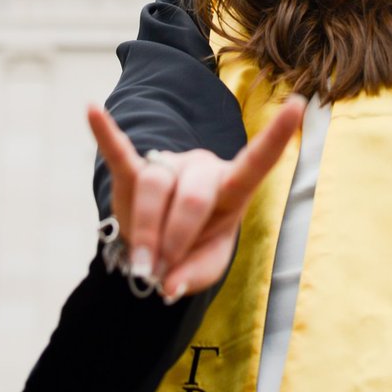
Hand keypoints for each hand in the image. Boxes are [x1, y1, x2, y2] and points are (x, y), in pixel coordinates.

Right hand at [87, 95, 305, 301]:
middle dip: (176, 240)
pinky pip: (120, 152)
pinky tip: (92, 111)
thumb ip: (196, 276)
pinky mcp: (135, 171)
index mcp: (232, 187)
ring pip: (155, 187)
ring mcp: (170, 165)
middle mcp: (203, 168)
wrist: (163, 237)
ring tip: (142, 266)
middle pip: (192, 196)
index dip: (277, 135)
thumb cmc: (196, 243)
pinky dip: (106, 135)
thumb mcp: (207, 264)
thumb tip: (170, 285)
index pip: (258, 160)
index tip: (299, 105)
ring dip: (146, 232)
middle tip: (162, 272)